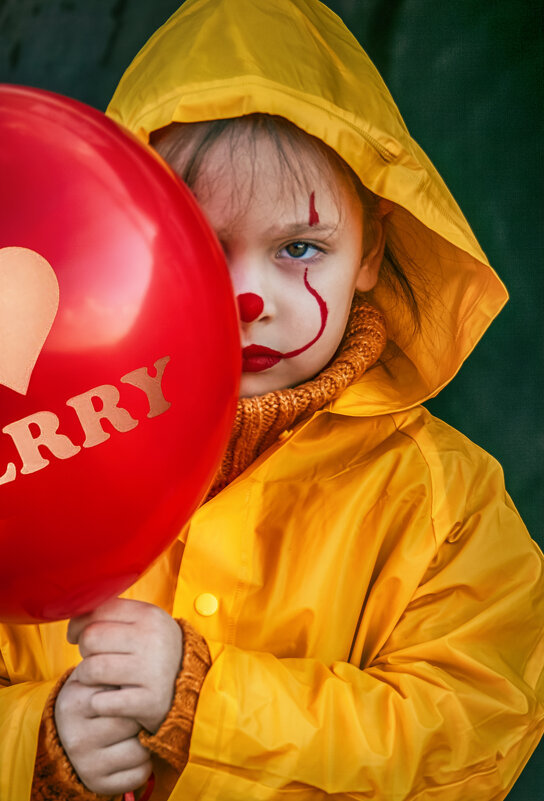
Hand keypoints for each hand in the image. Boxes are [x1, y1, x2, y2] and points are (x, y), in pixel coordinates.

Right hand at [55, 671, 151, 794]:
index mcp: (74, 702)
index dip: (135, 690)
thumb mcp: (97, 676)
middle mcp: (76, 736)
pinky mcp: (97, 782)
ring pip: (140, 751)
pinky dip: (144, 764)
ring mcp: (85, 763)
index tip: (133, 689)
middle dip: (142, 716)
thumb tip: (147, 673)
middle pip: (132, 722)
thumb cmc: (95, 695)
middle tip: (137, 712)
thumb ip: (116, 669)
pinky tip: (133, 752)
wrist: (71, 729)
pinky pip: (139, 774)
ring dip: (146, 741)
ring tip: (136, 732)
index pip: (122, 694)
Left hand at [68, 597, 182, 733]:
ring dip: (86, 677)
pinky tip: (107, 700)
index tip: (76, 635)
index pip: (97, 611)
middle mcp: (151, 639)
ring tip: (96, 679)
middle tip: (91, 657)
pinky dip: (98, 702)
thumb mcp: (145, 624)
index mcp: (149, 615)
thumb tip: (73, 612)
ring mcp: (151, 671)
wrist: (192, 687)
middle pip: (90, 638)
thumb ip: (115, 613)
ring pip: (92, 669)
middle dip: (83, 650)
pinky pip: (101, 701)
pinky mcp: (148, 701)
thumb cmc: (155, 651)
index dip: (78, 624)